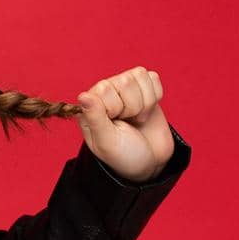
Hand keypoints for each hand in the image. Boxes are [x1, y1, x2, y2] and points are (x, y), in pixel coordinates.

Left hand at [76, 66, 174, 183]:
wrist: (149, 163)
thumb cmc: (123, 155)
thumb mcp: (106, 141)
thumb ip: (95, 118)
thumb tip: (83, 96)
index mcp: (89, 105)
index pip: (105, 88)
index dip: (116, 108)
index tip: (115, 124)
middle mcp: (105, 93)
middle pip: (125, 81)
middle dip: (132, 107)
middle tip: (127, 123)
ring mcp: (124, 89)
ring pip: (139, 76)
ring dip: (144, 103)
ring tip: (136, 119)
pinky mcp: (144, 88)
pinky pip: (153, 77)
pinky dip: (155, 97)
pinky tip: (147, 111)